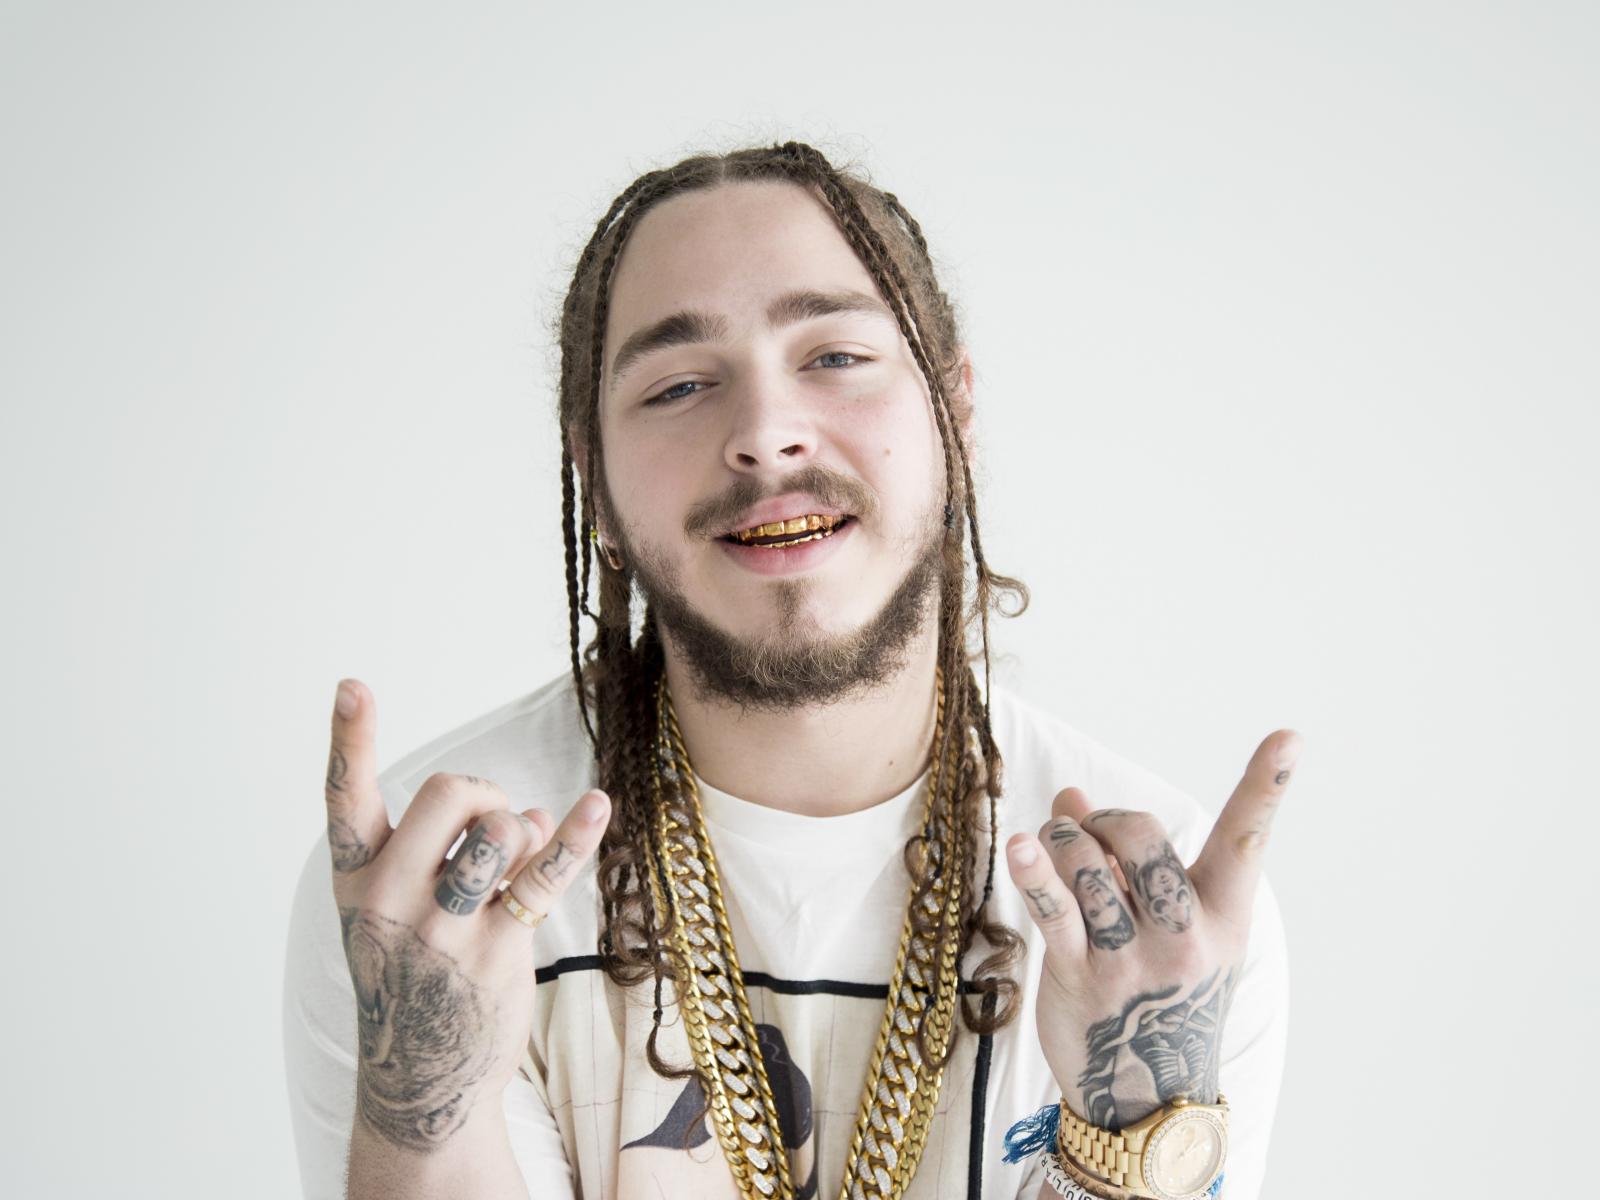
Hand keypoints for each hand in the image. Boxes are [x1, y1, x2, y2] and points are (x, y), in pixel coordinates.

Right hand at [323, 677, 610, 1153]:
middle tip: (489, 829)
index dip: (349, 739)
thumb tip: (525, 815)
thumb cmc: (414, 974)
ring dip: (521, 830)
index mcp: (357, 880)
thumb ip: (450, 849)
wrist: (420, 1081)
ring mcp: (443, 927)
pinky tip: (598, 806)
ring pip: (500, 828)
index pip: (344, 799)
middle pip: (451, 791)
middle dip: (483, 793)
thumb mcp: (402, 910)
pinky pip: (546, 874)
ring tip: (514, 862)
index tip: (353, 685)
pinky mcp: (497, 949)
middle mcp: (390, 899)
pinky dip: (576, 834)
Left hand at [1005, 729, 1299, 1130]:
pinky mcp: (1082, 976)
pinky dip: (1032, 870)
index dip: (1266, 786)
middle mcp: (1186, 936)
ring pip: (1086, 862)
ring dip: (1059, 843)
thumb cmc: (1156, 994)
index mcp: (1221, 916)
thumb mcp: (1160, 928)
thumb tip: (1068, 794)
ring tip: (1052, 855)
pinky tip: (1021, 846)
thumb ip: (1118, 858)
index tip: (1289, 737)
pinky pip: (1054, 907)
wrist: (1145, 1097)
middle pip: (1140, 832)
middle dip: (1104, 819)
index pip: (1245, 839)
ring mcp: (1134, 959)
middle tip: (1090, 836)